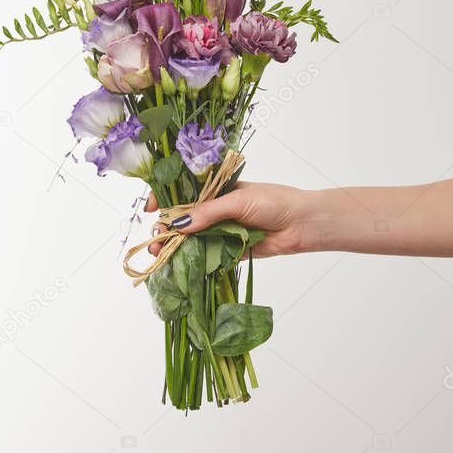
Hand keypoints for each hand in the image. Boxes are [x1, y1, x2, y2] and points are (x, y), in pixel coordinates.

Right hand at [146, 181, 315, 258]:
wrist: (302, 224)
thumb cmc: (275, 202)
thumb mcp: (238, 201)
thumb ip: (208, 213)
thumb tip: (178, 224)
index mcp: (215, 188)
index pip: (182, 191)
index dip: (164, 199)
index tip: (150, 209)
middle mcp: (215, 208)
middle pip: (182, 218)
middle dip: (166, 227)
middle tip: (156, 239)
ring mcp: (221, 229)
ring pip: (190, 238)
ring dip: (174, 245)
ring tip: (161, 254)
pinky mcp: (229, 249)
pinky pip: (206, 254)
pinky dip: (191, 259)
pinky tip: (178, 264)